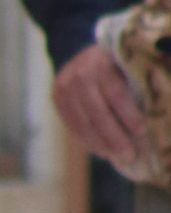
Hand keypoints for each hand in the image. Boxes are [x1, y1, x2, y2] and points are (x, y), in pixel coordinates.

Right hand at [52, 41, 149, 168]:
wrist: (88, 55)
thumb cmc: (119, 64)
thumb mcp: (130, 66)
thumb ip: (140, 85)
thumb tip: (156, 112)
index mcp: (101, 60)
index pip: (116, 93)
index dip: (129, 115)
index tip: (142, 132)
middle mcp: (78, 72)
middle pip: (97, 113)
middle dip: (115, 137)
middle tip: (130, 155)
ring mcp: (63, 86)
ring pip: (82, 123)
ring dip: (101, 144)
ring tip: (117, 156)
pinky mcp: (56, 98)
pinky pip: (72, 126)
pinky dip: (87, 141)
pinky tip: (102, 151)